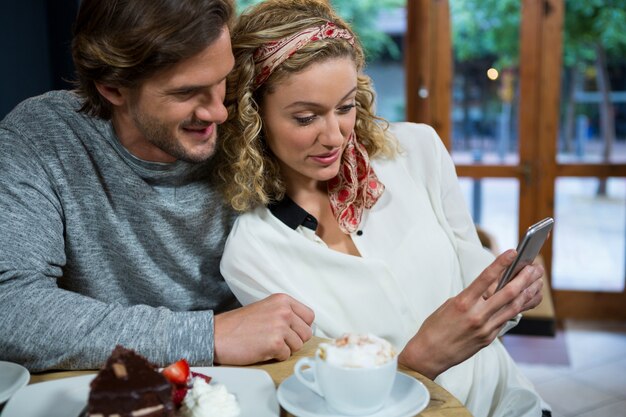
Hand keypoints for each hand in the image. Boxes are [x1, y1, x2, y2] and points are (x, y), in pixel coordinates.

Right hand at [213, 293, 314, 364]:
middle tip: (276, 340)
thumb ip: (285, 313)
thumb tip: (304, 326)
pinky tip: (262, 349)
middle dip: (294, 340)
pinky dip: (275, 356)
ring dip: (284, 349)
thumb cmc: (239, 324)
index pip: (309, 316)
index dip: (301, 327)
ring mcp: (280, 326)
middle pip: (306, 333)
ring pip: (298, 345)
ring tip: (266, 343)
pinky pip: (286, 356)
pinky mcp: (275, 343)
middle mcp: (284, 311)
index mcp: (283, 300)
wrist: (217, 334)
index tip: (290, 331)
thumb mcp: (266, 308)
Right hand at [398, 250, 543, 379]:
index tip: (512, 252)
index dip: (501, 263)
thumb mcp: (450, 304)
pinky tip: (526, 299)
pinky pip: (506, 319)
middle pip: (508, 293)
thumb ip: (471, 296)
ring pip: (514, 307)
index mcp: (463, 302)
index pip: (486, 278)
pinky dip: (518, 307)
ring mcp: (485, 328)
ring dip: (528, 292)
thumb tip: (490, 288)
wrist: (430, 353)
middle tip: (534, 267)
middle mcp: (477, 315)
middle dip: (524, 278)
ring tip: (537, 281)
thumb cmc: (436, 326)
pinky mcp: (489, 338)